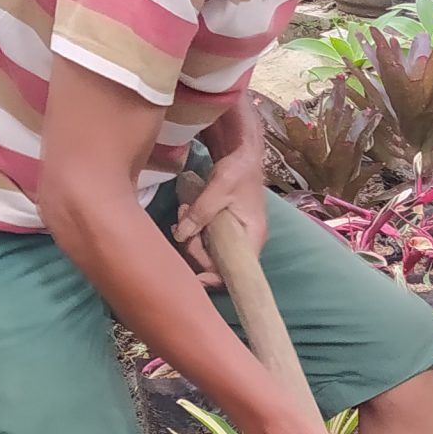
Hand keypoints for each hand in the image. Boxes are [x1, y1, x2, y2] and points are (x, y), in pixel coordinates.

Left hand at [172, 140, 266, 289]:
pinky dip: (192, 230)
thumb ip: (201, 211)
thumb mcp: (220, 186)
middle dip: (194, 248)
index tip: (194, 278)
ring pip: (208, 252)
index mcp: (251, 236)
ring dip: (190, 236)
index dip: (215, 278)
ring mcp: (233, 236)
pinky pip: (205, 240)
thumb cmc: (239, 169)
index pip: (236, 271)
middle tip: (182, 222)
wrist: (242, 154)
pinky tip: (185, 213)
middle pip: (217, 264)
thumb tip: (181, 234)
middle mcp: (244, 242)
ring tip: (183, 210)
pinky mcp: (223, 230)